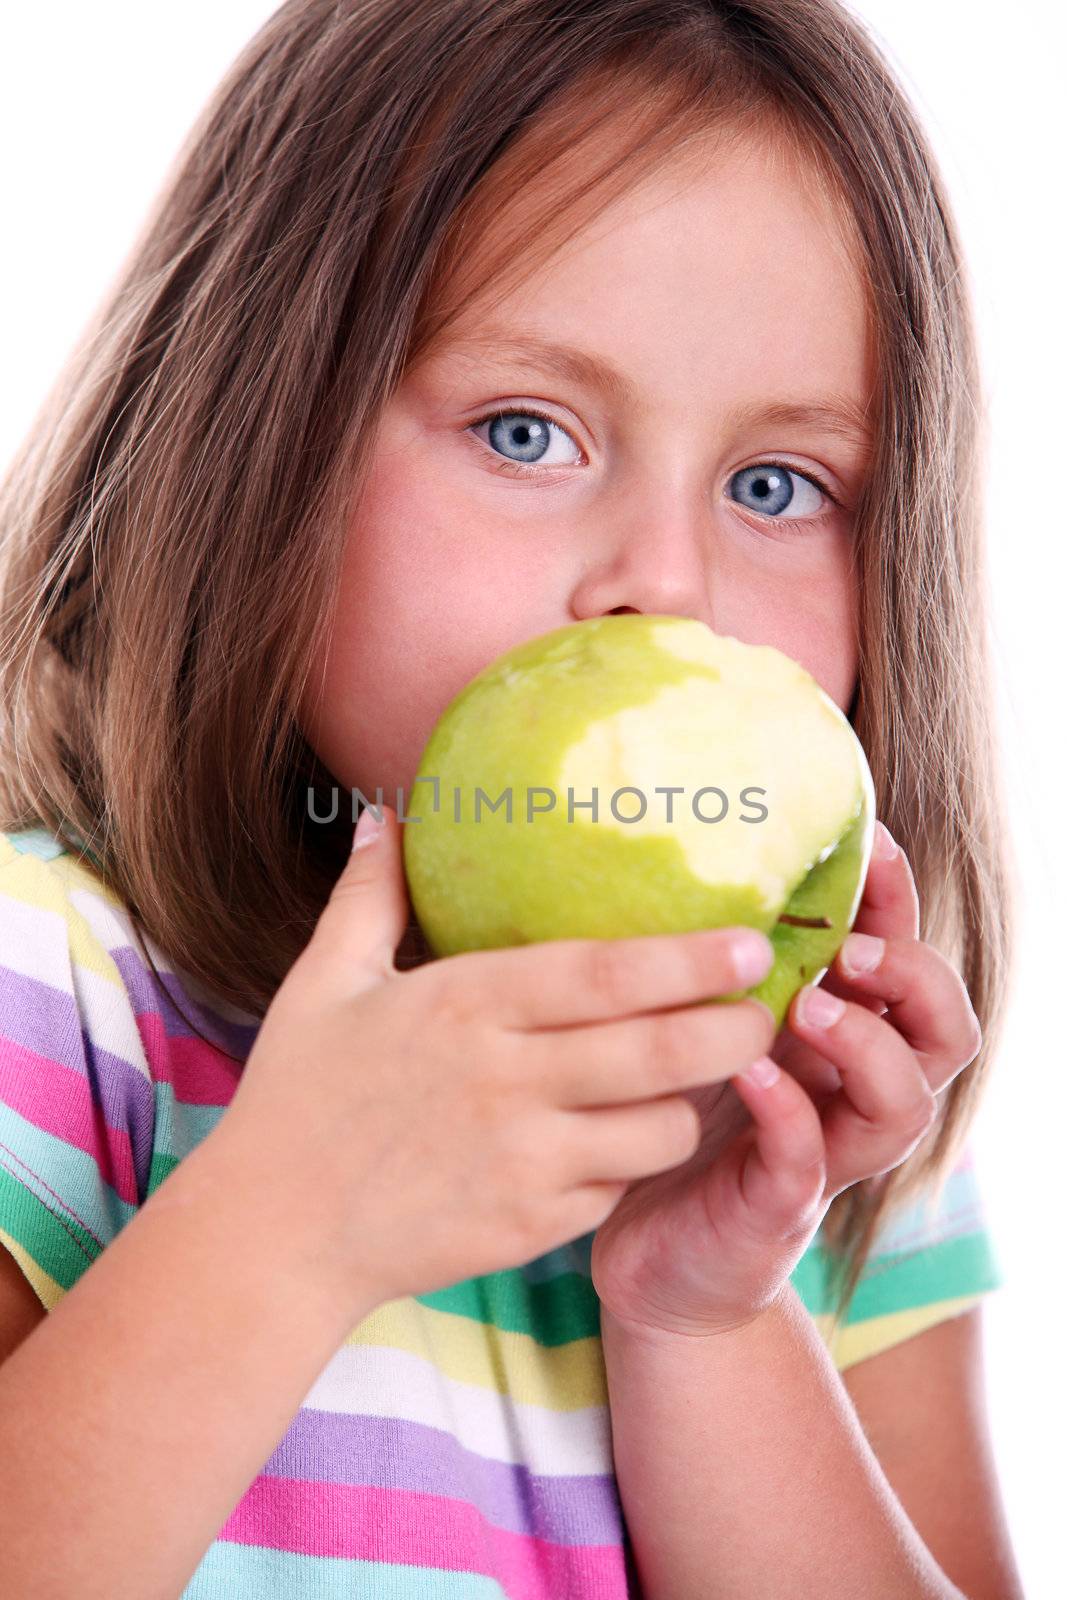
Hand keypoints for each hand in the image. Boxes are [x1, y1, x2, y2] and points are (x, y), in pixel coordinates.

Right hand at [221, 805, 774, 1315]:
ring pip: (659, 1129)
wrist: (274, 1235)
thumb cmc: (298, 1098)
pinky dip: (632, 1162)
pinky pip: (619, 1187)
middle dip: (734, 1029)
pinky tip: (623, 1138)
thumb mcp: (324, 982)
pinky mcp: (530, 1225)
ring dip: (691, 1102)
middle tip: (771, 1008)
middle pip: (658, 1050)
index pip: (602, 974)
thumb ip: (367, 897)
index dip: (688, 959)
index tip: (749, 942)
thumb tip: (381, 814)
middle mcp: (506, 1080)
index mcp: (464, 1004)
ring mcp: (524, 1161)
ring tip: (696, 1077)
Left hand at [590, 821, 983, 1343]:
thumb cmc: (680, 1123)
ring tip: (809, 1007)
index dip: (902, 904)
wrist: (650, 1254)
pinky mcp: (779, 1207)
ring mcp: (828, 1155)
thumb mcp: (708, 1026)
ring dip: (866, 1043)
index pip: (906, 962)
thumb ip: (726, 964)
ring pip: (905, 1102)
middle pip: (945, 1031)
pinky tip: (751, 1075)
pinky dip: (788, 1112)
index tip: (874, 841)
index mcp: (843, 1038)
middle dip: (913, 977)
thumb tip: (695, 854)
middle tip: (850, 948)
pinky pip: (806, 1159)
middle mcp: (853, 1094)